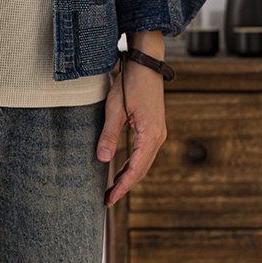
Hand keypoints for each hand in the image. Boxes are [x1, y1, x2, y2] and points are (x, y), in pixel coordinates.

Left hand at [97, 50, 167, 207]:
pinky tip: (122, 169)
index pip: (136, 169)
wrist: (146, 63)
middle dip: (125, 186)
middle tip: (108, 199)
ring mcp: (158, 132)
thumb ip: (110, 135)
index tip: (110, 199)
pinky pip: (144, 153)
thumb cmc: (131, 83)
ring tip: (113, 188)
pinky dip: (133, 164)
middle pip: (142, 170)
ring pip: (143, 162)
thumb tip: (103, 160)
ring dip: (129, 176)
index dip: (123, 187)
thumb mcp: (115, 109)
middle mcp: (158, 136)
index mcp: (150, 135)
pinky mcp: (154, 127)